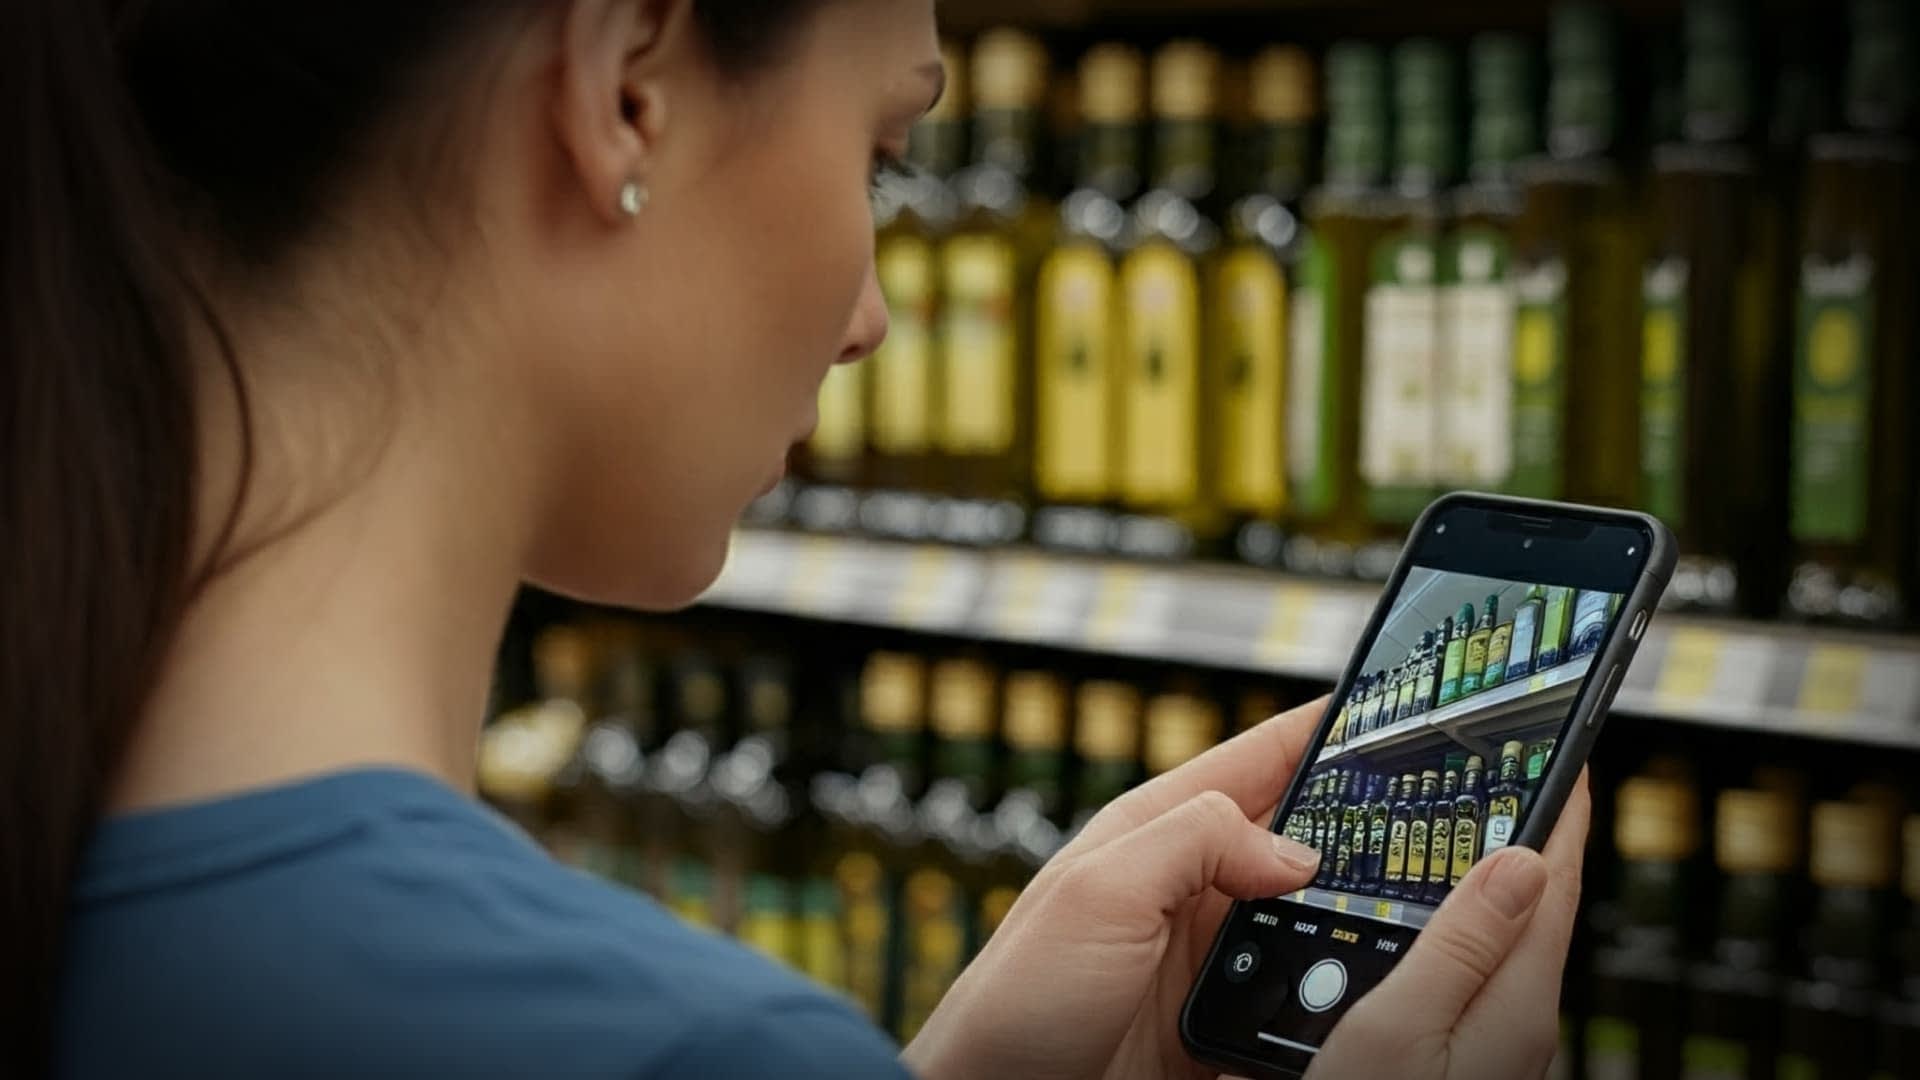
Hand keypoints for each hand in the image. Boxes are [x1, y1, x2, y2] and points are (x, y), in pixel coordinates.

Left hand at [900, 698, 1588, 1079]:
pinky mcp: (1226, 1024)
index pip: (1262, 757)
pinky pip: (1303, 993)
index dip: (1330, 727)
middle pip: (1306, 838)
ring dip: (1364, 918)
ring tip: (1428, 910)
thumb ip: (1192, 842)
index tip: (1401, 705)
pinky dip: (1342, 991)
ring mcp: (1211, 957)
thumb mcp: (1096, 894)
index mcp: (1157, 831)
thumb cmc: (1014, 1002)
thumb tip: (1293, 848)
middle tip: (1448, 818)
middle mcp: (1191, 887)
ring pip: (1317, 918)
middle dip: (1372, 828)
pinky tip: (1377, 992)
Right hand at [1309, 772, 1587, 1079]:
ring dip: (1491, 875)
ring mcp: (1493, 1039)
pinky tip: (1435, 910)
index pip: (1554, 882)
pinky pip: (1476, 966)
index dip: (1562, 811)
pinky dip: (1464, 920)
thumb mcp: (1398, 1026)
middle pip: (1536, 905)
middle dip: (1528, 833)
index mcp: (1514, 1005)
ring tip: (1475, 821)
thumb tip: (1521, 863)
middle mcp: (1517, 1022)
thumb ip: (1459, 946)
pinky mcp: (1463, 1053)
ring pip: (1504, 935)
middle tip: (1512, 770)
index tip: (1565, 752)